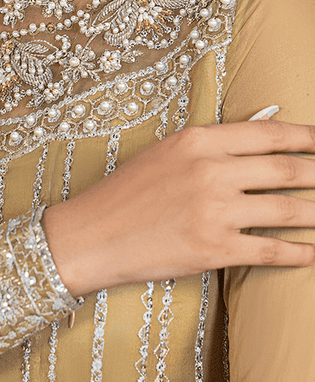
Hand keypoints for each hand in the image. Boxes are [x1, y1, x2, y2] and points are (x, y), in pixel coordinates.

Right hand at [44, 119, 314, 295]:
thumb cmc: (123, 196)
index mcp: (199, 141)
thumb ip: (214, 143)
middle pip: (288, 170)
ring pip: (286, 210)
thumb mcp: (165, 153)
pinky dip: (298, 253)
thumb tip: (267, 127)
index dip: (310, 140)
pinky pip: (268, 251)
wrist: (88, 238)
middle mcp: (211, 172)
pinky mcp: (211, 250)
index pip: (272, 134)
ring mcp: (213, 211)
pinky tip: (314, 253)